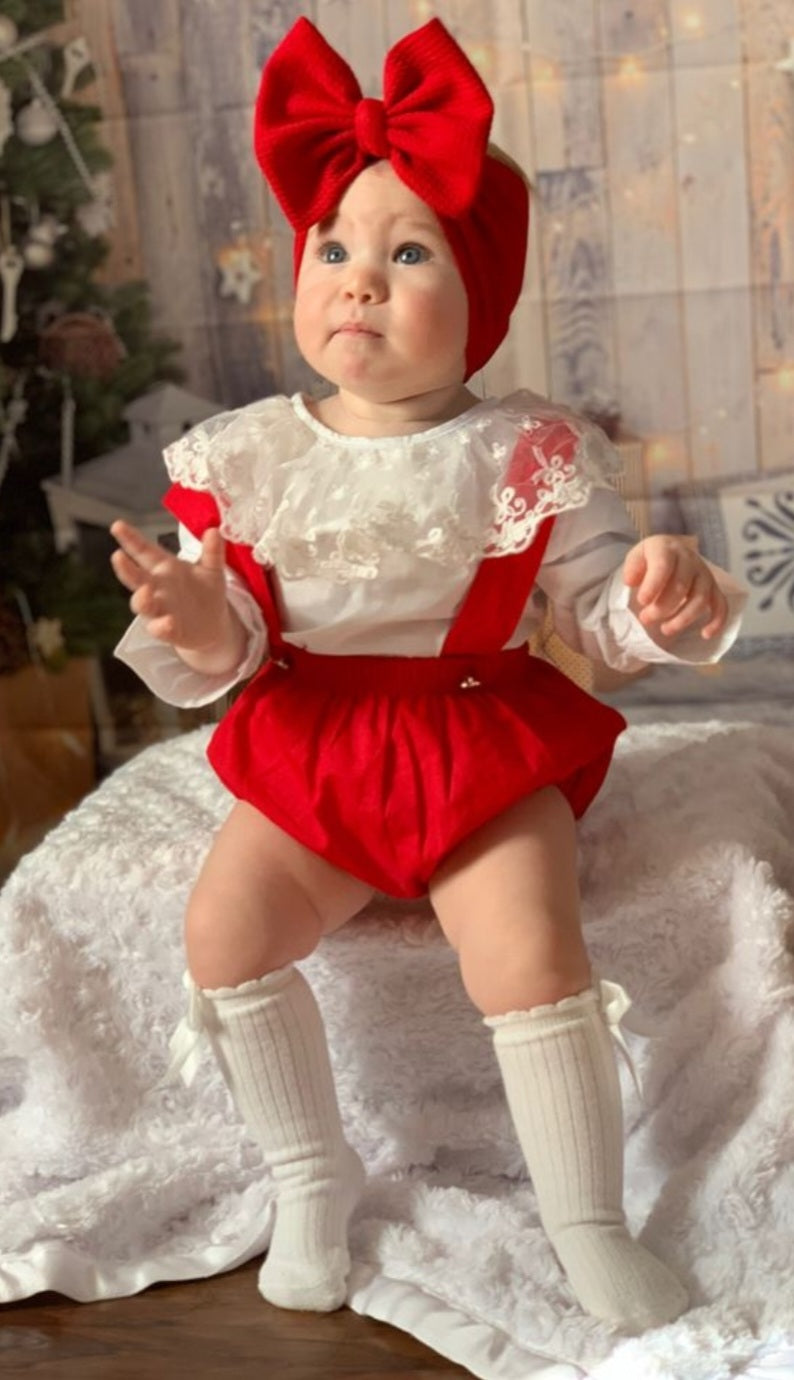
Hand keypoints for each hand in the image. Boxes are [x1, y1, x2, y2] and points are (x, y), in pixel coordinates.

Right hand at [110, 519, 243, 669]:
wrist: (213, 625)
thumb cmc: (206, 592)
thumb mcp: (212, 569)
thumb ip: (212, 551)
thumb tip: (214, 530)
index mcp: (164, 568)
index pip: (143, 551)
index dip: (130, 539)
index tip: (117, 525)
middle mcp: (156, 587)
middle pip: (135, 577)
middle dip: (125, 568)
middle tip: (117, 556)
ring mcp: (159, 609)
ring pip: (142, 605)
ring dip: (141, 599)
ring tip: (145, 592)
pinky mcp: (167, 631)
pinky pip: (159, 629)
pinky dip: (162, 626)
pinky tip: (169, 622)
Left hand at [623, 535, 727, 640]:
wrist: (671, 553)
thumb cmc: (651, 560)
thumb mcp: (636, 557)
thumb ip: (632, 568)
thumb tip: (630, 581)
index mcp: (668, 549)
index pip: (663, 566)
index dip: (653, 585)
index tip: (642, 601)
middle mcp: (690, 560)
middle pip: (681, 586)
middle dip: (662, 607)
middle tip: (645, 618)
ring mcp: (705, 574)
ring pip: (700, 599)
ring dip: (683, 619)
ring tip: (665, 630)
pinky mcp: (714, 589)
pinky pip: (721, 605)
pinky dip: (717, 621)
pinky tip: (705, 634)